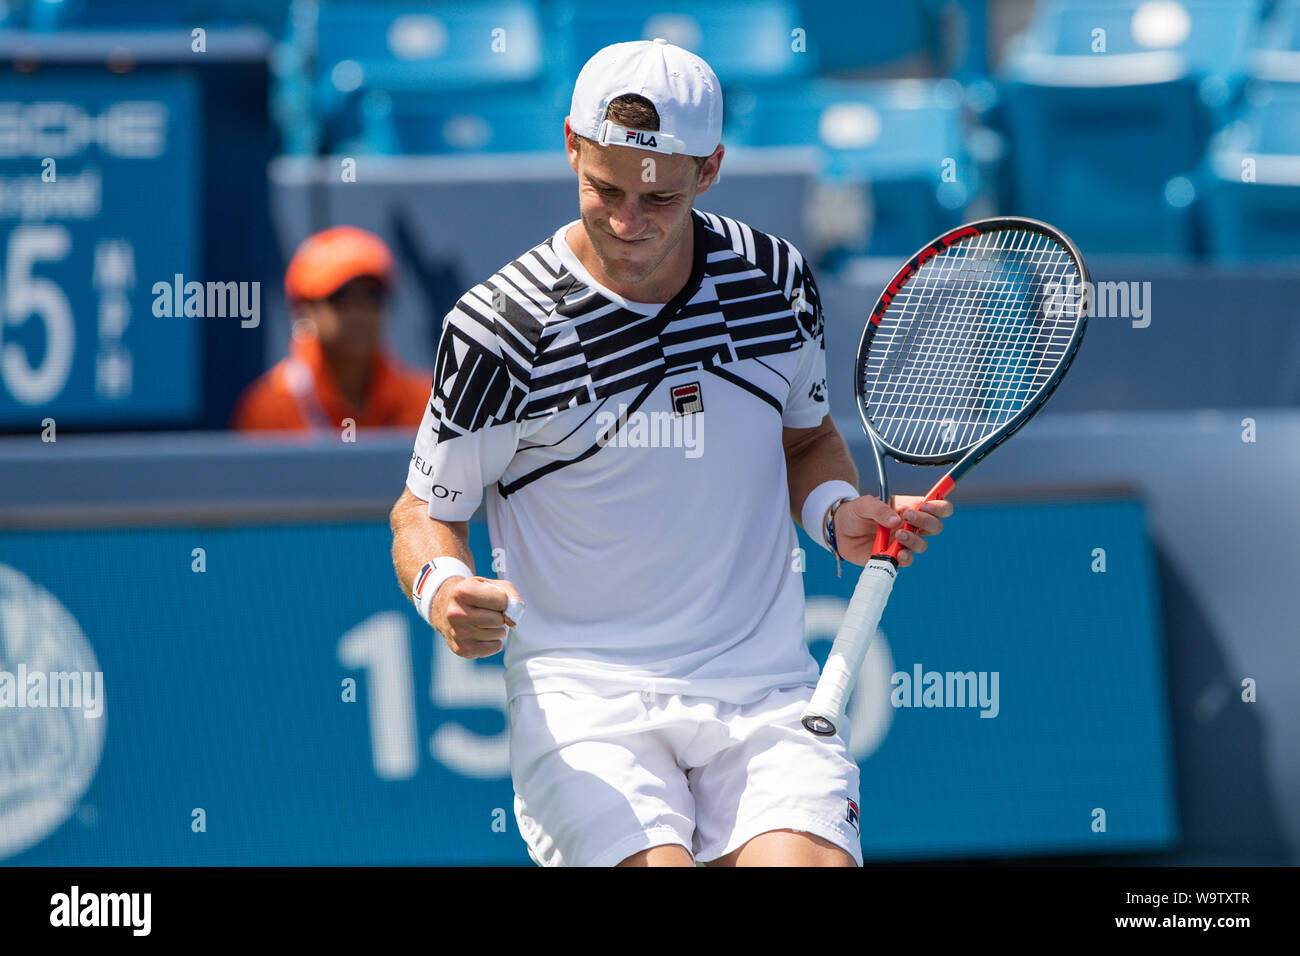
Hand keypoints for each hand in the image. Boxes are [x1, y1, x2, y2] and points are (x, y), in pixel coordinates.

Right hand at [430, 576, 523, 658]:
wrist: (445, 607)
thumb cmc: (472, 595)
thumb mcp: (490, 584)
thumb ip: (510, 596)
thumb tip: (513, 621)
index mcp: (462, 592)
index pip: (502, 601)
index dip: (503, 601)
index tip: (493, 599)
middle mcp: (456, 613)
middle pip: (499, 620)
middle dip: (500, 616)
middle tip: (488, 612)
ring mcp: (457, 633)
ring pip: (498, 634)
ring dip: (497, 629)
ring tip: (483, 622)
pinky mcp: (462, 649)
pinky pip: (494, 647)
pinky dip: (493, 641)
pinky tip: (482, 633)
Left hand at [830, 494, 953, 567]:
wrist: (839, 531)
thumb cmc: (855, 514)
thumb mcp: (863, 504)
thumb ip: (878, 508)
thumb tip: (896, 521)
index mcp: (907, 508)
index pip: (935, 506)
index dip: (939, 506)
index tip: (927, 506)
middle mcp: (909, 526)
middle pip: (935, 526)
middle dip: (927, 521)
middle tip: (908, 517)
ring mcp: (902, 542)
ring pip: (922, 544)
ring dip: (914, 540)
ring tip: (899, 535)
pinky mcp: (892, 557)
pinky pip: (907, 560)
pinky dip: (906, 557)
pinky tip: (898, 552)